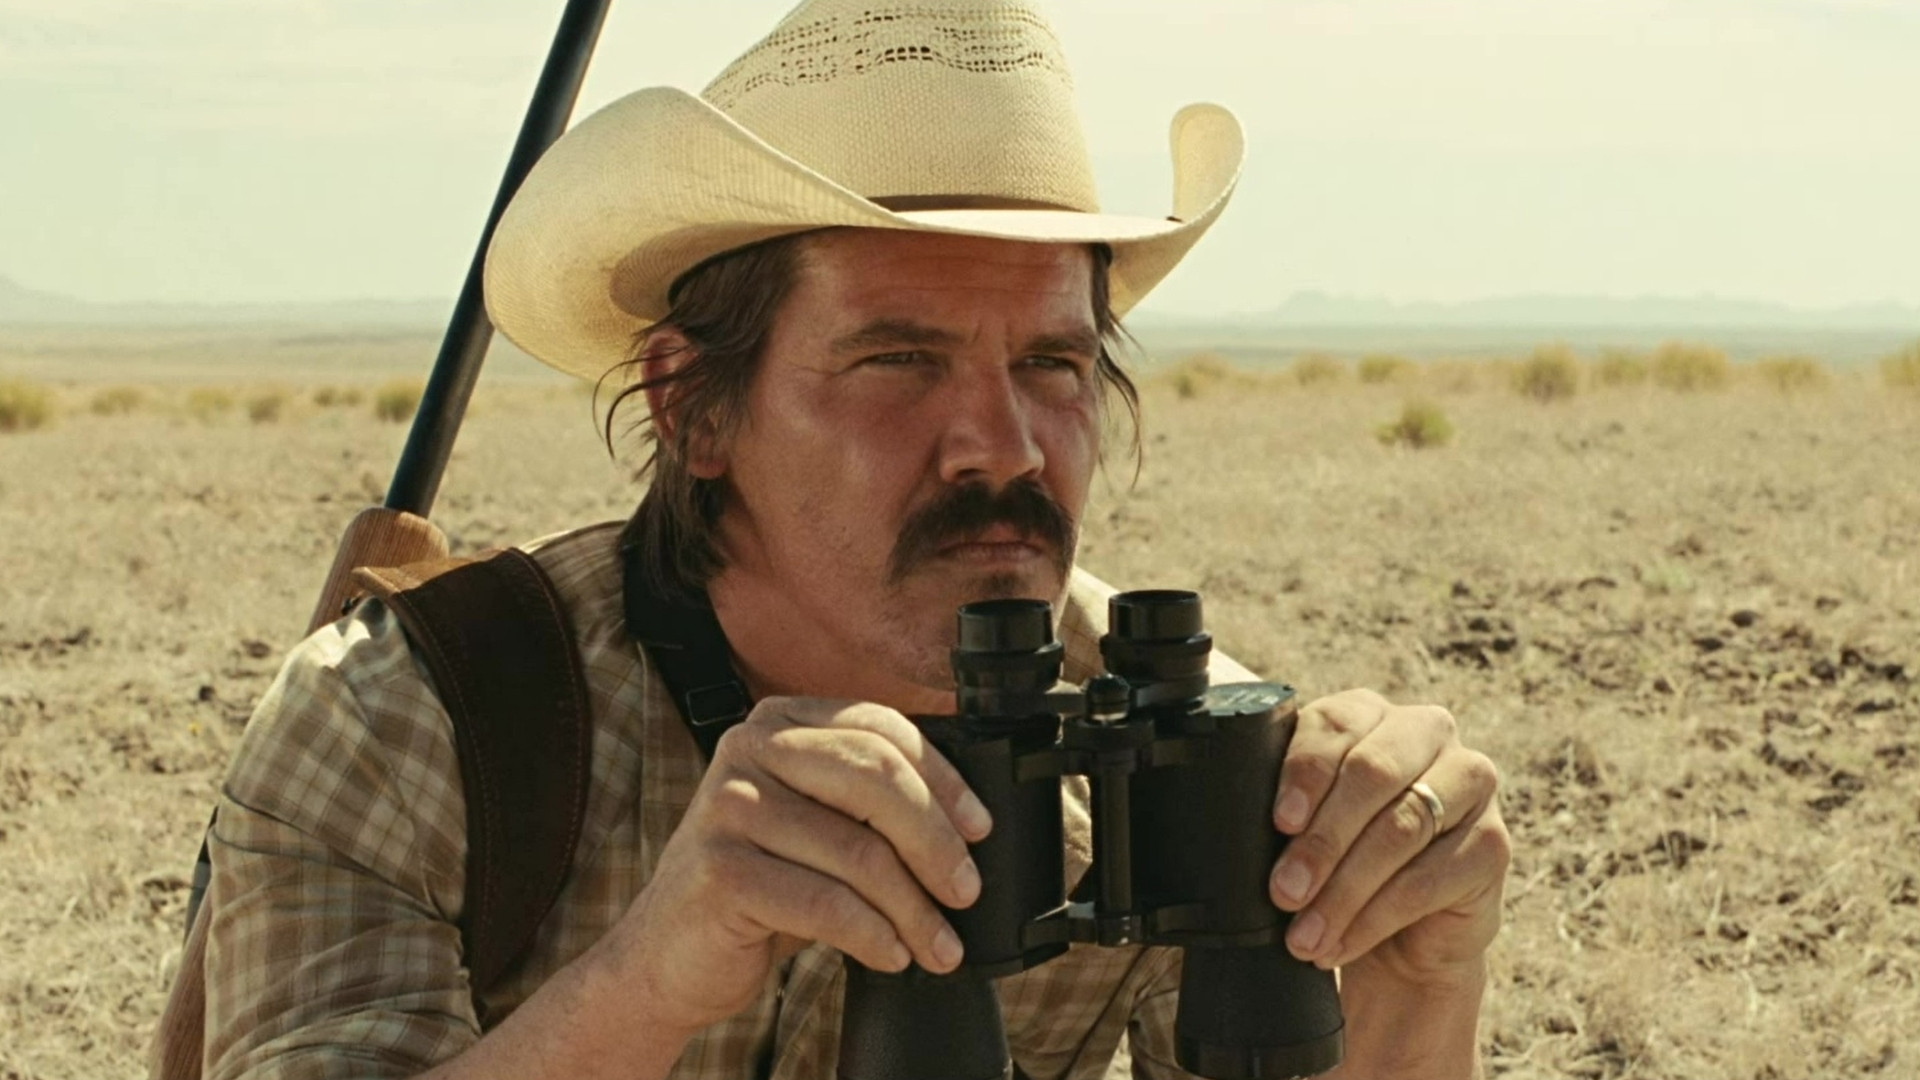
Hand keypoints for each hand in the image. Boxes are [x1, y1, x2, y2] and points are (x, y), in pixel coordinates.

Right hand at [590, 697, 992, 1036]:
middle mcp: (748, 747)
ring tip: (939, 944)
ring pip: (858, 852)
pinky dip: (873, 936)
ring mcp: (728, 806)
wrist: (671, 951)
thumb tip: (967, 825)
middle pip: (877, 781)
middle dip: (935, 843)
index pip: (883, 730)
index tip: (979, 830)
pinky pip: (825, 904)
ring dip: (913, 909)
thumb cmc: (761, 885)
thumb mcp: (816, 824)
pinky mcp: (719, 870)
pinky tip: (892, 955)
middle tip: (965, 891)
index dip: (944, 780)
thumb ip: (868, 802)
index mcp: (779, 721)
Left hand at [1266, 689, 1508, 984]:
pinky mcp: (1494, 842)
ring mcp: (1471, 782)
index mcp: (1371, 713)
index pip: (1337, 723)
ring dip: (1344, 890)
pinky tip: (1341, 941)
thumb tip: (1238, 827)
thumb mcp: (1302, 826)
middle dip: (1321, 840)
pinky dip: (1375, 917)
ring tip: (1304, 934)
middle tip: (1283, 892)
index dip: (1305, 773)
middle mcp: (1427, 732)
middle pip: (1373, 773)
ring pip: (1401, 829)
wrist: (1398, 932)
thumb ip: (1284, 809)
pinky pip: (1428, 879)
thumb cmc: (1337, 862)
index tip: (1278, 823)